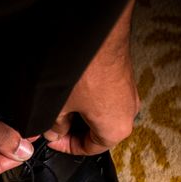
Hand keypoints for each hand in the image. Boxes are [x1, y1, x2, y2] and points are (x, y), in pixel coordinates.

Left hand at [45, 0, 140, 155]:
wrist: (99, 31)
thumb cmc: (84, 70)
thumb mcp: (59, 104)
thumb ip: (55, 125)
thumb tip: (53, 132)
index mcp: (116, 129)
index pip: (91, 150)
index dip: (66, 147)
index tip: (51, 140)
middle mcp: (128, 114)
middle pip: (97, 132)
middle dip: (72, 129)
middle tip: (51, 122)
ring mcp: (128, 94)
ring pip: (100, 112)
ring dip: (79, 112)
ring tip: (59, 103)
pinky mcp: (123, 77)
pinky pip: (105, 96)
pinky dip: (88, 97)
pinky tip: (71, 88)